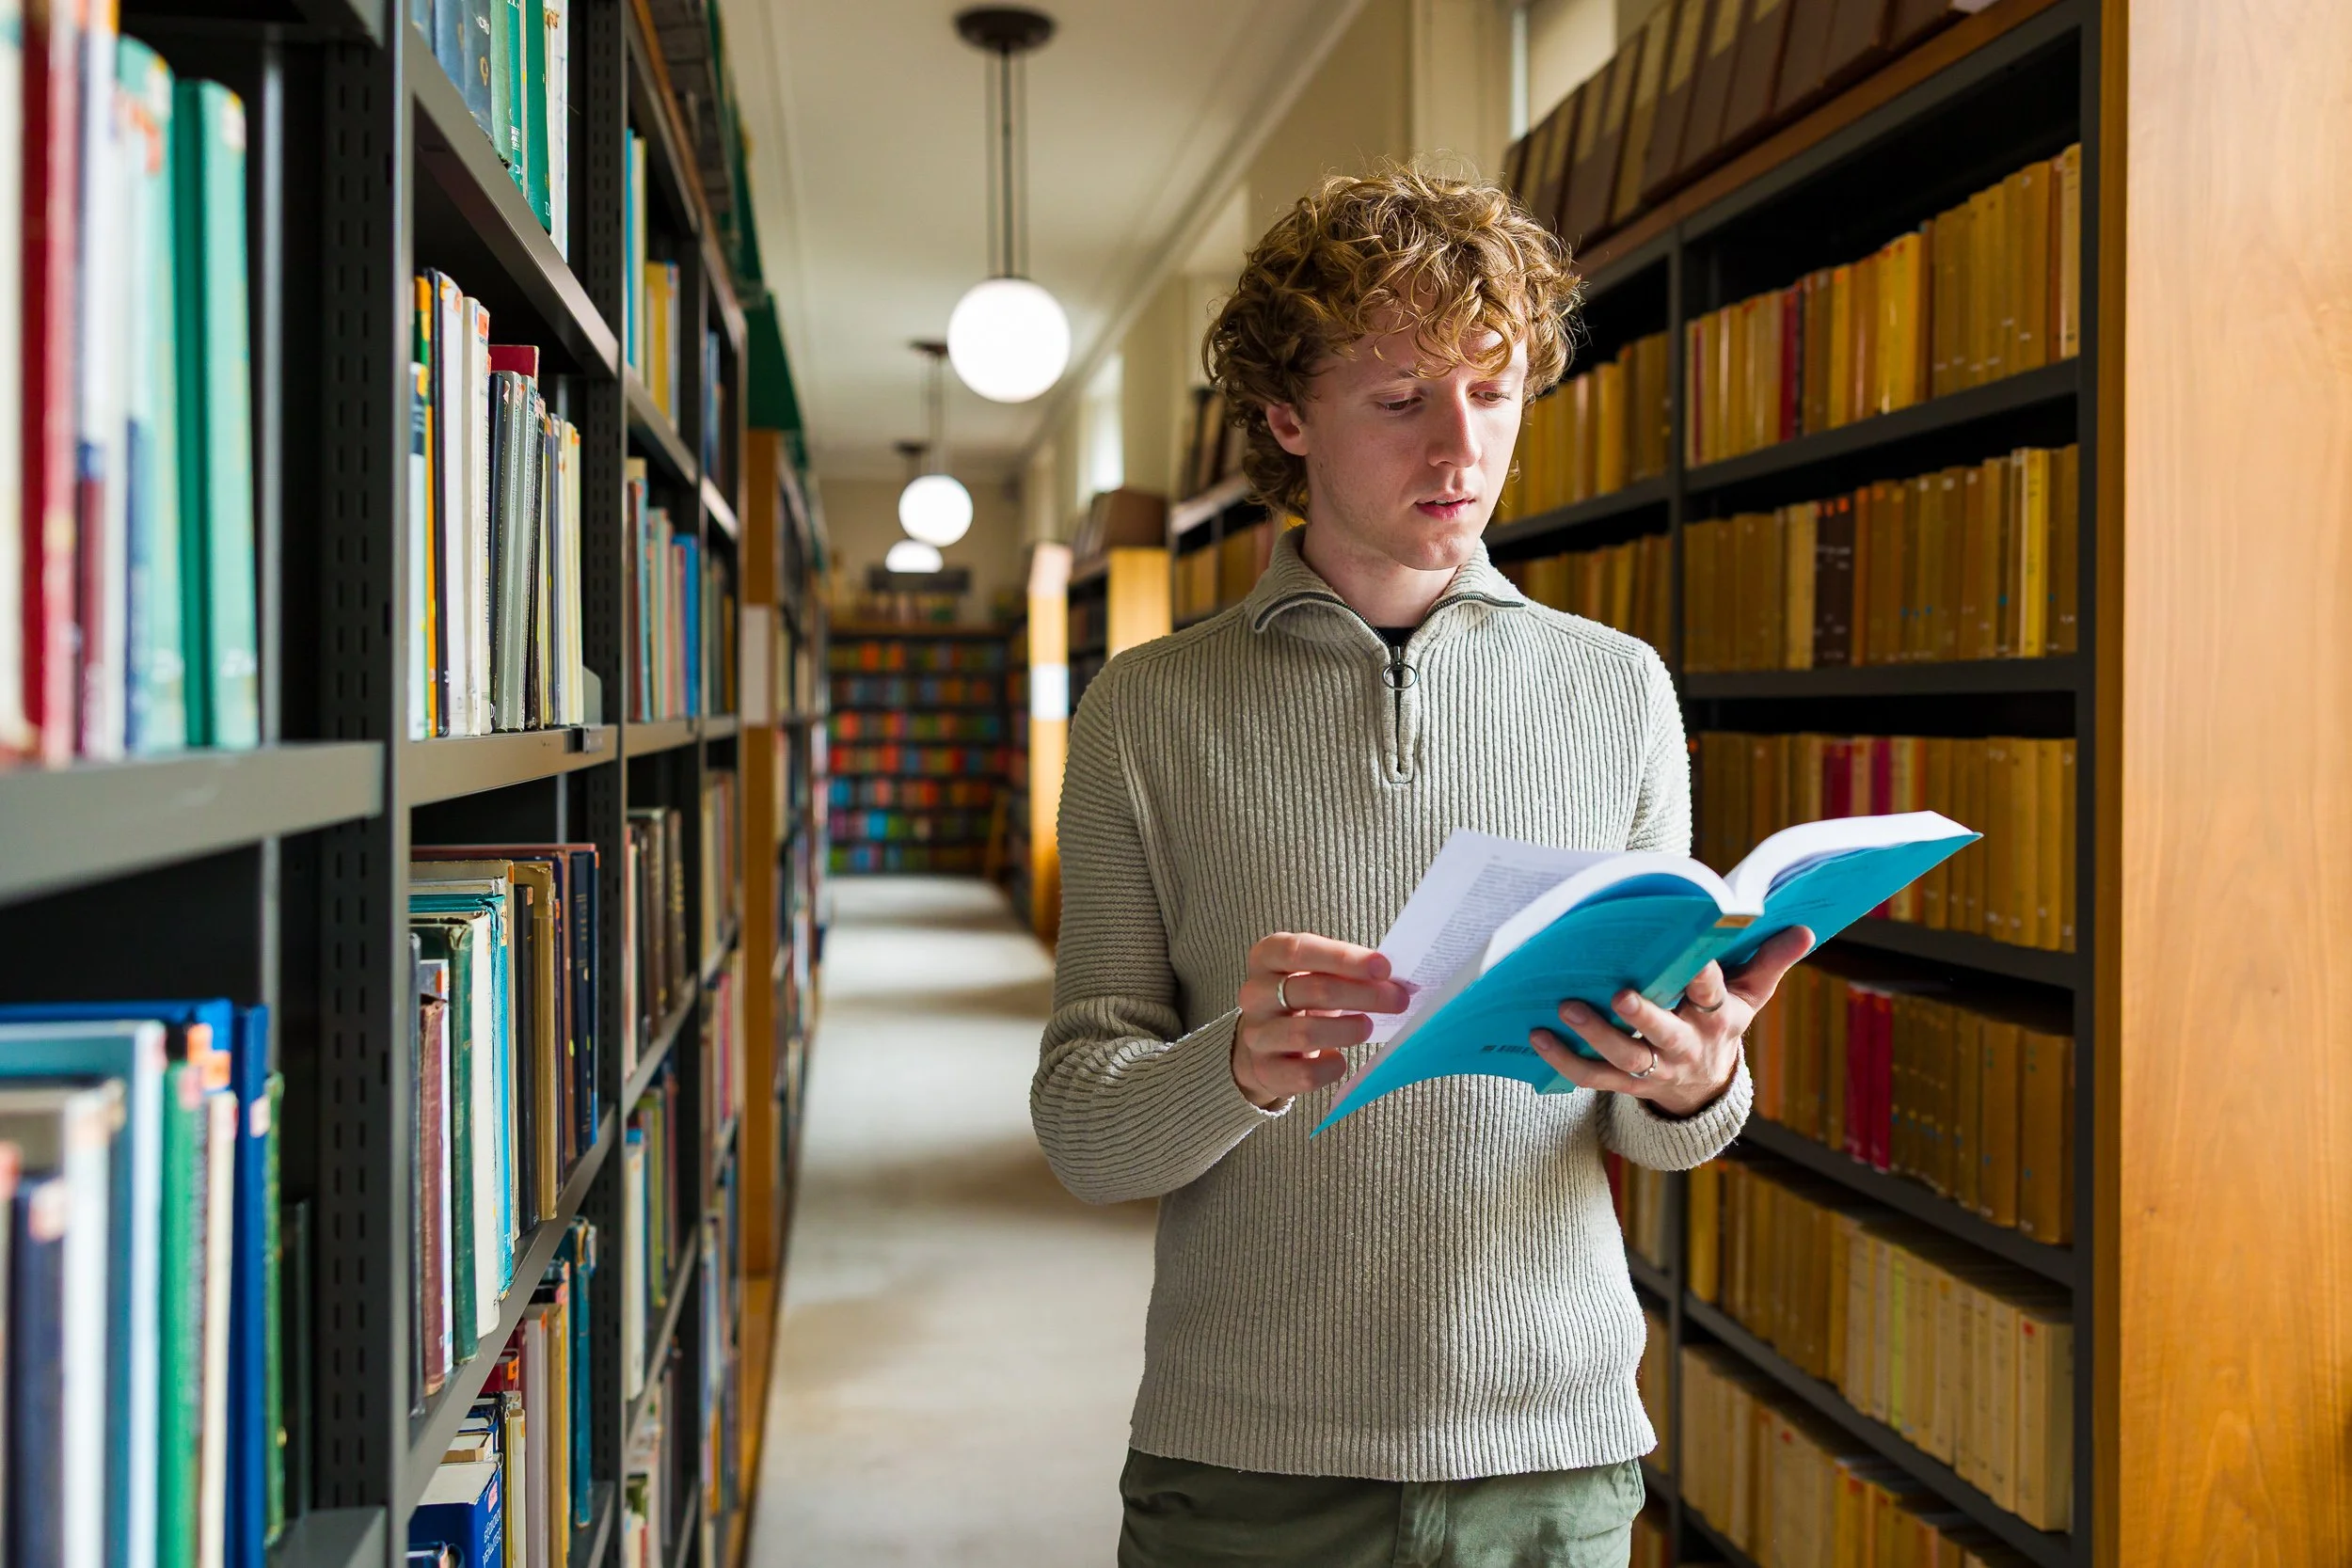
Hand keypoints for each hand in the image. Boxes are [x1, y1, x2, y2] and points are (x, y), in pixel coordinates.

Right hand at [1233, 932, 1413, 1109]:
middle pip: (1311, 990)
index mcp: (1266, 958)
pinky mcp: (1264, 1071)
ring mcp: (1256, 1034)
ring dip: (1347, 1030)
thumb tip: (1393, 980)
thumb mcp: (1317, 973)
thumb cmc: (1303, 1000)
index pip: (1299, 950)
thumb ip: (1346, 970)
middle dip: (1363, 995)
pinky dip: (1330, 1067)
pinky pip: (1304, 1074)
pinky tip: (1339, 1060)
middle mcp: (1254, 994)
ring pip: (1305, 1034)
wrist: (1267, 1044)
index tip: (1382, 967)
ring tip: (1368, 1027)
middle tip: (1398, 999)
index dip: (1343, 958)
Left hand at [1528, 927, 1815, 1118]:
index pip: (1711, 992)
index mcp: (1717, 1017)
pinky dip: (1564, 1059)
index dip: (1701, 975)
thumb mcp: (1751, 993)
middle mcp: (1686, 1044)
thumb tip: (1804, 929)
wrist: (1705, 1086)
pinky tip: (1538, 1036)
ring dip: (1594, 1036)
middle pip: (1664, 1034)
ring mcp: (1655, 1068)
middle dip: (1643, 1016)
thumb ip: (1771, 960)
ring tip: (1566, 1008)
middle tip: (1618, 993)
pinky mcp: (1627, 1084)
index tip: (1689, 951)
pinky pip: (1592, 1077)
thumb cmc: (1721, 1019)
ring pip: (1625, 1058)